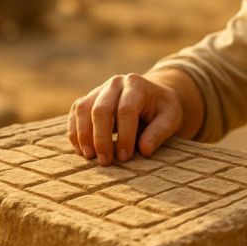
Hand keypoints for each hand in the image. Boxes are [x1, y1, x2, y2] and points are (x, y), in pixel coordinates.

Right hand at [67, 73, 183, 165]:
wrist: (154, 97)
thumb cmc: (163, 109)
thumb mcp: (171, 118)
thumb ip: (159, 133)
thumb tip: (145, 150)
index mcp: (136, 84)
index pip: (126, 110)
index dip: (125, 135)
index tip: (125, 157)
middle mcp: (115, 83)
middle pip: (101, 109)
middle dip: (101, 138)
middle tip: (105, 162)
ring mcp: (100, 89)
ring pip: (83, 109)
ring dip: (83, 135)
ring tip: (89, 157)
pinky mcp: (90, 98)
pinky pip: (76, 112)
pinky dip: (75, 131)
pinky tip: (80, 149)